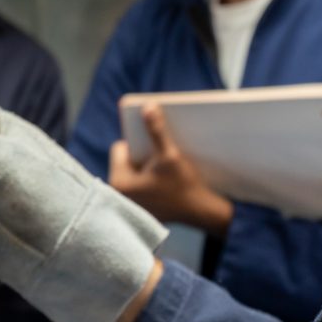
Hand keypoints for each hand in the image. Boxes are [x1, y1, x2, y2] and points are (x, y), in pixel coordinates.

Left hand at [108, 104, 235, 233]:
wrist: (201, 214)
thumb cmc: (184, 186)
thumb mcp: (169, 155)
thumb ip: (156, 131)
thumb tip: (147, 106)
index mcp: (119, 182)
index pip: (120, 148)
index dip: (137, 141)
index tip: (154, 143)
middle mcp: (119, 195)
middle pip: (127, 160)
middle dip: (143, 153)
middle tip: (161, 153)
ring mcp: (130, 204)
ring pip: (135, 172)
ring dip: (148, 165)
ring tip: (165, 163)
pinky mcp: (142, 208)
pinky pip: (142, 184)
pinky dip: (152, 178)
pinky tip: (168, 177)